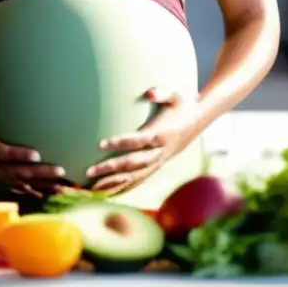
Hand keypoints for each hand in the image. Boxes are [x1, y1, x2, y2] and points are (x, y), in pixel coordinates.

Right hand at [0, 84, 65, 197]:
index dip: (17, 155)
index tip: (36, 155)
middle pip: (14, 171)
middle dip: (38, 172)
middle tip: (61, 170)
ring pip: (17, 181)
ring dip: (40, 185)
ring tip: (63, 188)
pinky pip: (15, 184)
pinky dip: (32, 190)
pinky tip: (49, 193)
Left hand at [86, 87, 202, 194]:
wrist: (198, 122)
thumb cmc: (183, 105)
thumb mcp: (177, 95)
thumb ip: (163, 92)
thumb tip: (150, 92)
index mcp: (163, 134)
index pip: (139, 140)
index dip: (121, 142)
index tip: (100, 143)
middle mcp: (160, 152)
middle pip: (133, 163)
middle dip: (110, 168)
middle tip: (88, 170)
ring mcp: (159, 162)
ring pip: (134, 176)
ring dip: (113, 182)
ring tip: (92, 188)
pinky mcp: (157, 167)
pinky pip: (139, 181)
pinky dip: (124, 188)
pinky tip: (108, 194)